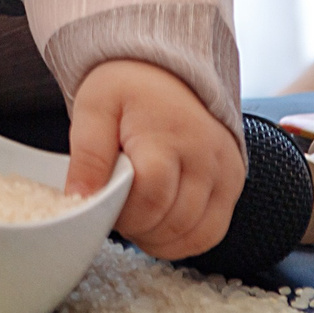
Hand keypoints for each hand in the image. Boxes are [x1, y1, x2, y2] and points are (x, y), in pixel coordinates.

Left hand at [66, 59, 243, 259]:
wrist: (168, 72)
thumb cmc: (130, 88)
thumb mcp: (95, 108)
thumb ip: (87, 154)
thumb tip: (81, 199)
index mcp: (168, 135)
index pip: (151, 197)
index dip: (124, 212)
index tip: (107, 201)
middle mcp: (205, 155)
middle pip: (173, 221)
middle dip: (138, 228)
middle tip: (119, 209)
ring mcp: (224, 171)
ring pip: (196, 235)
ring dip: (161, 240)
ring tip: (139, 217)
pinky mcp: (233, 182)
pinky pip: (213, 232)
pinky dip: (185, 240)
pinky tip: (162, 225)